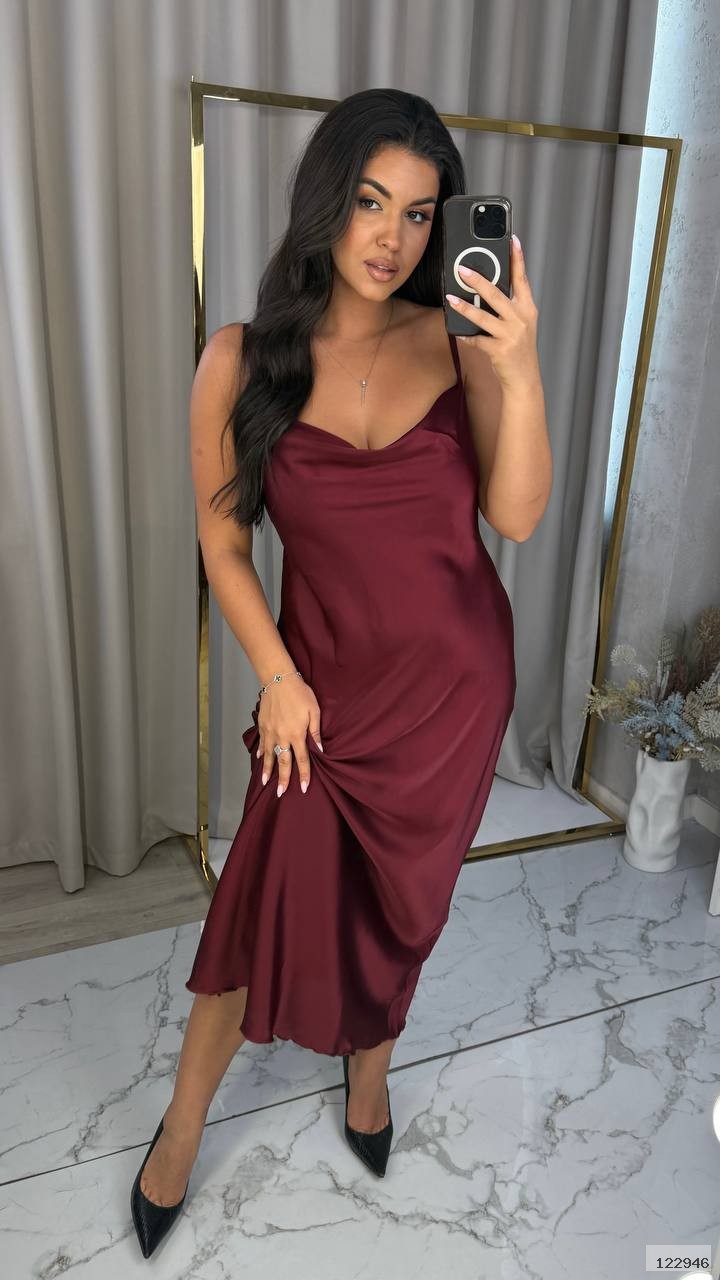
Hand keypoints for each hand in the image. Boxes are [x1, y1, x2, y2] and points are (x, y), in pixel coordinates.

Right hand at [256, 677, 322, 796]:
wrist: (279, 680)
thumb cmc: (300, 693)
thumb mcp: (314, 711)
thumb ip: (316, 732)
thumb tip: (320, 749)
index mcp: (297, 734)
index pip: (302, 760)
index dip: (304, 775)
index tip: (304, 788)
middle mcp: (282, 736)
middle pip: (283, 762)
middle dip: (282, 779)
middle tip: (280, 793)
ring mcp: (270, 732)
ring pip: (269, 755)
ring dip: (267, 770)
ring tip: (265, 782)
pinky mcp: (263, 725)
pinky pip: (262, 742)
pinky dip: (261, 752)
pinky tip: (260, 759)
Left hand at [445, 234, 538, 388]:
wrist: (524, 378)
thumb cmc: (519, 348)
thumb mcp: (521, 324)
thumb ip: (509, 306)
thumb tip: (487, 288)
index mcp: (527, 309)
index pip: (522, 279)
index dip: (517, 259)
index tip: (512, 240)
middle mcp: (521, 319)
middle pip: (497, 295)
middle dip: (478, 281)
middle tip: (463, 269)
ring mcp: (510, 335)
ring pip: (483, 317)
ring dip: (465, 307)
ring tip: (450, 299)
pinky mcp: (499, 350)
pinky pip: (477, 340)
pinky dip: (466, 336)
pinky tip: (458, 332)